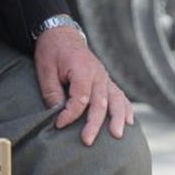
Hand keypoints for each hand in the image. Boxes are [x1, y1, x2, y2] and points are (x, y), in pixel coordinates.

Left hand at [34, 25, 134, 145]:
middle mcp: (98, 74)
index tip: (59, 124)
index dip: (70, 114)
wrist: (62, 34)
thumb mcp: (45, 69)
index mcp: (82, 69)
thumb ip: (52, 92)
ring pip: (115, 100)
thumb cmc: (52, 52)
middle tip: (88, 141)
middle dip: (94, 124)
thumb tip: (56, 113)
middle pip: (100, 102)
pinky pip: (120, 96)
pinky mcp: (106, 80)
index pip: (80, 98)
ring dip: (117, 118)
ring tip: (117, 135)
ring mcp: (104, 77)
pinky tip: (129, 122)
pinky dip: (126, 109)